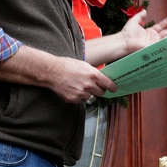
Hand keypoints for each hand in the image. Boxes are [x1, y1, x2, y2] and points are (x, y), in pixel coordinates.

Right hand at [0, 44, 117, 102]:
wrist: (52, 72)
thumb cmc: (67, 66)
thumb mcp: (84, 65)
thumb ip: (93, 73)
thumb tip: (101, 79)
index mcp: (93, 74)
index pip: (108, 84)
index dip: (113, 88)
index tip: (114, 89)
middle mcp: (89, 85)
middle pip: (101, 93)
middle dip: (99, 90)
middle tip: (94, 87)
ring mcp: (82, 93)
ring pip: (91, 97)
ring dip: (88, 94)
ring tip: (79, 86)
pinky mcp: (74, 99)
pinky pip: (81, 100)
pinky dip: (79, 97)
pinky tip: (73, 89)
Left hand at [120, 10, 166, 54]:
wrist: (124, 41)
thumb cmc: (127, 33)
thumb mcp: (134, 21)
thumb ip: (140, 16)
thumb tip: (144, 10)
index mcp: (150, 32)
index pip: (162, 26)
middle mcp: (153, 38)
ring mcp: (154, 42)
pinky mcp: (154, 47)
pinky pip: (164, 42)